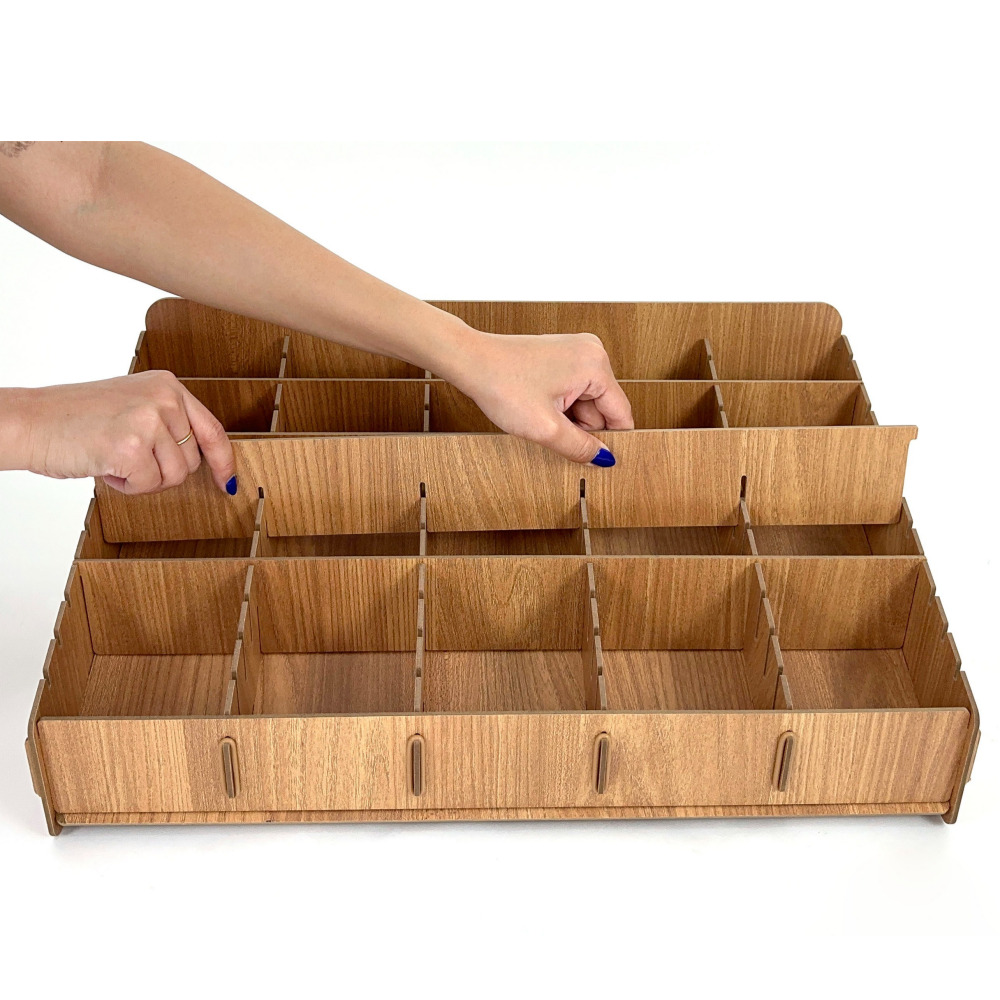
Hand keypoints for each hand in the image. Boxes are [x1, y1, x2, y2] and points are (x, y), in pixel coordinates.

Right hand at [5, 371, 236, 494]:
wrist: (30, 421)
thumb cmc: (73, 419)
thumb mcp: (131, 406)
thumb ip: (166, 423)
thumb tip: (198, 459)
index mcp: (167, 386)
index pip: (211, 429)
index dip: (222, 459)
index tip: (226, 478)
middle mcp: (165, 398)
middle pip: (190, 462)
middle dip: (160, 471)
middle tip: (125, 457)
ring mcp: (150, 420)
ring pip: (172, 478)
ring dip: (142, 479)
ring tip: (112, 457)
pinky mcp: (133, 446)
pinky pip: (147, 486)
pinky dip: (125, 486)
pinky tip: (104, 464)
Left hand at [450, 331, 633, 463]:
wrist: (470, 361)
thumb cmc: (501, 384)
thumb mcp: (545, 428)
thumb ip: (580, 447)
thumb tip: (603, 459)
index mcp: (596, 364)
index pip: (620, 414)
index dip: (610, 441)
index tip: (598, 460)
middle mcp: (592, 352)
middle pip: (603, 408)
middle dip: (581, 428)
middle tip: (553, 434)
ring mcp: (576, 351)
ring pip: (585, 402)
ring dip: (568, 418)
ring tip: (540, 418)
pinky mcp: (561, 356)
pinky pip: (573, 390)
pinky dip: (560, 406)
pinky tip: (538, 409)